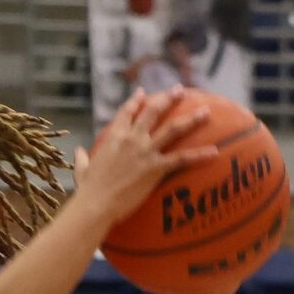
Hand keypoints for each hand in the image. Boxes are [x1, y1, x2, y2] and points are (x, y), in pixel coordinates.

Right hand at [69, 88, 218, 228]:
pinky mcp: (155, 168)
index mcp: (114, 136)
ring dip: (191, 119)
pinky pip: (182, 159)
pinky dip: (199, 155)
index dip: (137, 100)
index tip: (144, 93)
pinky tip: (215, 152)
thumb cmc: (88, 190)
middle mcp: (132, 138)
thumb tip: (78, 151)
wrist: (96, 204)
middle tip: (180, 90)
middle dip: (168, 99)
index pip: (127, 111)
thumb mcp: (82, 169)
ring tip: (206, 111)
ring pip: (173, 129)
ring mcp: (145, 152)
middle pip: (153, 112)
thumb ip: (81, 158)